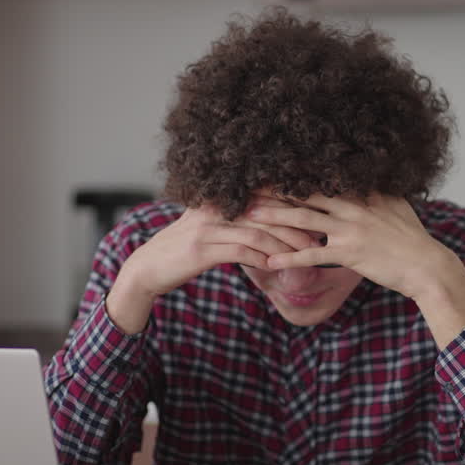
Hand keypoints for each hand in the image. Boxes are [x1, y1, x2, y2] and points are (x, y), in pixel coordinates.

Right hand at [105, 204, 314, 332]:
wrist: (146, 269)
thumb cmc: (182, 252)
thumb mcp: (207, 230)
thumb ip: (232, 223)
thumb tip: (265, 224)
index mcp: (217, 199)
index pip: (261, 195)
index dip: (289, 205)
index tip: (312, 216)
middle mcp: (213, 207)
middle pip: (264, 211)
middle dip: (294, 224)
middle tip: (318, 236)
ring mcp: (206, 227)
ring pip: (257, 232)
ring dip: (284, 245)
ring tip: (305, 254)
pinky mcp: (201, 249)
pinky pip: (241, 251)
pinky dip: (263, 259)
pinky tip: (278, 267)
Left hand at [246, 194, 464, 346]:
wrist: (427, 266)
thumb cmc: (414, 239)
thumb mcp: (398, 208)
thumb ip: (379, 194)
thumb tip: (370, 183)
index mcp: (364, 193)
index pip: (324, 178)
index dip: (297, 173)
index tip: (274, 168)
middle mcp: (354, 206)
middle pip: (307, 193)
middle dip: (277, 189)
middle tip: (250, 184)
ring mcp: (350, 229)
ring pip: (304, 220)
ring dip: (275, 217)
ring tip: (250, 215)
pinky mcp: (349, 254)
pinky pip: (312, 255)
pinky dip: (290, 259)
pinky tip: (269, 262)